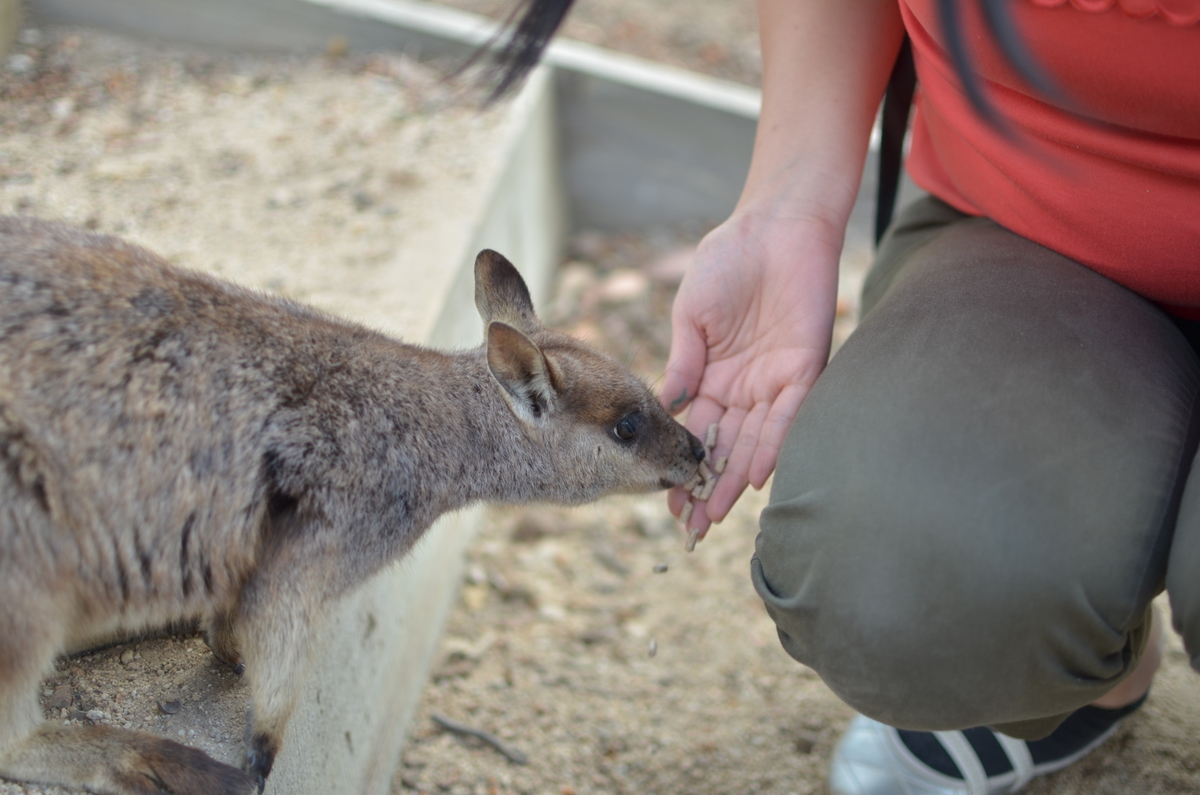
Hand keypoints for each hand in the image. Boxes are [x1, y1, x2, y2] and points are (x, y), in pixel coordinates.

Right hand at [661, 207, 842, 535]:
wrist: (773, 224)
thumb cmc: (728, 261)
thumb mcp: (691, 317)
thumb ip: (684, 363)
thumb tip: (668, 407)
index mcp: (714, 376)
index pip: (698, 432)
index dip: (683, 466)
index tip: (667, 500)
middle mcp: (746, 387)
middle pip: (726, 447)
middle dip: (708, 486)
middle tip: (692, 527)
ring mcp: (775, 380)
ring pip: (756, 441)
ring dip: (736, 479)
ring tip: (715, 515)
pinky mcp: (806, 366)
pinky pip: (790, 414)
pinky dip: (772, 444)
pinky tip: (753, 473)